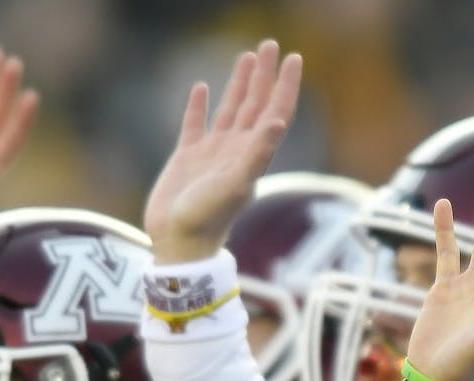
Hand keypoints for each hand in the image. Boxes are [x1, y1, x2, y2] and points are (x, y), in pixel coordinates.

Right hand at [144, 40, 300, 264]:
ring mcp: (212, 153)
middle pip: (256, 104)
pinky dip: (200, 105)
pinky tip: (202, 88)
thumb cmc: (208, 218)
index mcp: (252, 154)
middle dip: (264, 75)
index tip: (294, 58)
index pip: (275, 111)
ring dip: (240, 84)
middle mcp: (236, 150)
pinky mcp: (187, 157)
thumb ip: (257, 153)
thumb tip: (277, 121)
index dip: (285, 85)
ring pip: (231, 110)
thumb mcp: (236, 184)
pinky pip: (195, 124)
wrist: (179, 243)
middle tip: (271, 45)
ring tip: (247, 56)